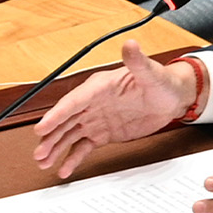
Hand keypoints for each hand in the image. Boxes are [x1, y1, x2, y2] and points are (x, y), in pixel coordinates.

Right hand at [32, 40, 194, 177]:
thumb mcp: (152, 74)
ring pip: (70, 135)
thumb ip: (138, 62)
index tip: (42, 128)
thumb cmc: (162, 82)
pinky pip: (84, 147)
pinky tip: (64, 168)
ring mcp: (96, 119)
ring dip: (56, 148)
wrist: (173, 99)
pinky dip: (73, 158)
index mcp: (99, 87)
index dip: (56, 115)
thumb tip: (130, 44)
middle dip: (51, 137)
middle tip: (38, 153)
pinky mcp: (103, 134)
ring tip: (44, 162)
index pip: (73, 101)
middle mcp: (93, 103)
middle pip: (66, 120)